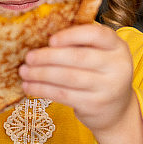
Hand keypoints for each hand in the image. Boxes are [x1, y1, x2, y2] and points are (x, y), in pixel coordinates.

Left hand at [19, 24, 142, 143]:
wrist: (116, 109)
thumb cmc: (100, 74)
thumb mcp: (100, 54)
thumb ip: (81, 43)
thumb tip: (43, 34)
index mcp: (117, 46)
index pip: (96, 35)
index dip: (71, 35)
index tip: (51, 40)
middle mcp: (117, 66)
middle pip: (78, 57)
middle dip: (49, 57)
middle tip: (29, 57)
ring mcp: (108, 87)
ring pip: (68, 77)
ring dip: (41, 74)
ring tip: (24, 72)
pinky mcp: (95, 105)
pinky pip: (64, 95)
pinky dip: (43, 90)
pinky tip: (30, 86)